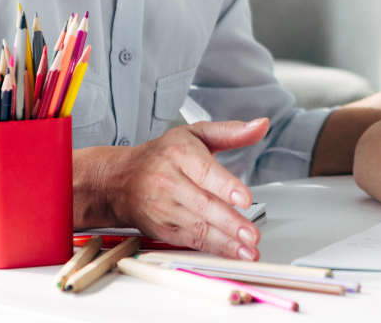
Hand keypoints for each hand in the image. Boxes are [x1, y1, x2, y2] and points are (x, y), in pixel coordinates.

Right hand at [100, 118, 269, 258]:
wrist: (119, 180)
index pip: (204, 171)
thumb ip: (230, 131)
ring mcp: (164, 208)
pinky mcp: (163, 229)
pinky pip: (190, 241)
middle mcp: (169, 182)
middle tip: (252, 234)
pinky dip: (213, 250)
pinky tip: (232, 253)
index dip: (225, 186)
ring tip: (247, 251)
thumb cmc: (163, 155)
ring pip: (197, 227)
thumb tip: (260, 126)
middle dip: (229, 222)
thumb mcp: (195, 133)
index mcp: (179, 154)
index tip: (245, 199)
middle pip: (202, 205)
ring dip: (225, 242)